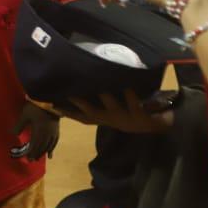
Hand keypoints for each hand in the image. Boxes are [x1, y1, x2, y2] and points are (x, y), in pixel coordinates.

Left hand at [11, 102, 59, 159]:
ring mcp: (53, 133)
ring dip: (43, 153)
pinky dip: (52, 149)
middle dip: (36, 154)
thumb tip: (12, 134)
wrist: (50, 99)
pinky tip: (50, 154)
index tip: (27, 158)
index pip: (34, 145)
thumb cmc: (35, 106)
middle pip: (41, 147)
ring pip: (48, 146)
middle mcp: (47, 134)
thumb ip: (19, 125)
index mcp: (39, 131)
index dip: (30, 152)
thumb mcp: (25, 115)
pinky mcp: (57, 130)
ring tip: (38, 158)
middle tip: (31, 160)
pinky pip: (55, 142)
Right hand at [59, 89, 174, 134]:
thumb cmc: (129, 114)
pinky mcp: (140, 115)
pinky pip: (134, 103)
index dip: (65, 111)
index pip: (79, 116)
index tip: (50, 103)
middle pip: (91, 111)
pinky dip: (130, 95)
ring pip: (111, 105)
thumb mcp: (110, 112)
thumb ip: (95, 103)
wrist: (157, 125)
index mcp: (102, 118)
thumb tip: (77, 86)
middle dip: (79, 101)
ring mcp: (125, 117)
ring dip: (105, 95)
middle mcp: (110, 118)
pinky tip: (127, 86)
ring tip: (100, 82)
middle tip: (69, 90)